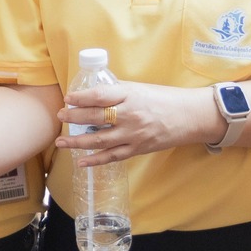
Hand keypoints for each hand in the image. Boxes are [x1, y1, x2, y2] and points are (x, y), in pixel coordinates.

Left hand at [55, 81, 221, 165]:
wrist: (190, 116)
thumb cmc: (165, 99)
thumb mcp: (140, 89)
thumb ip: (118, 92)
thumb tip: (94, 95)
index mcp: (130, 96)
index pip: (100, 96)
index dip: (81, 98)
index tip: (68, 98)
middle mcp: (130, 115)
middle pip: (95, 117)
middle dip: (74, 118)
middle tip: (60, 117)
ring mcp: (134, 134)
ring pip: (100, 140)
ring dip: (77, 142)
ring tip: (61, 142)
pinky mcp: (138, 149)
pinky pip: (113, 156)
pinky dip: (96, 160)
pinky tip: (81, 161)